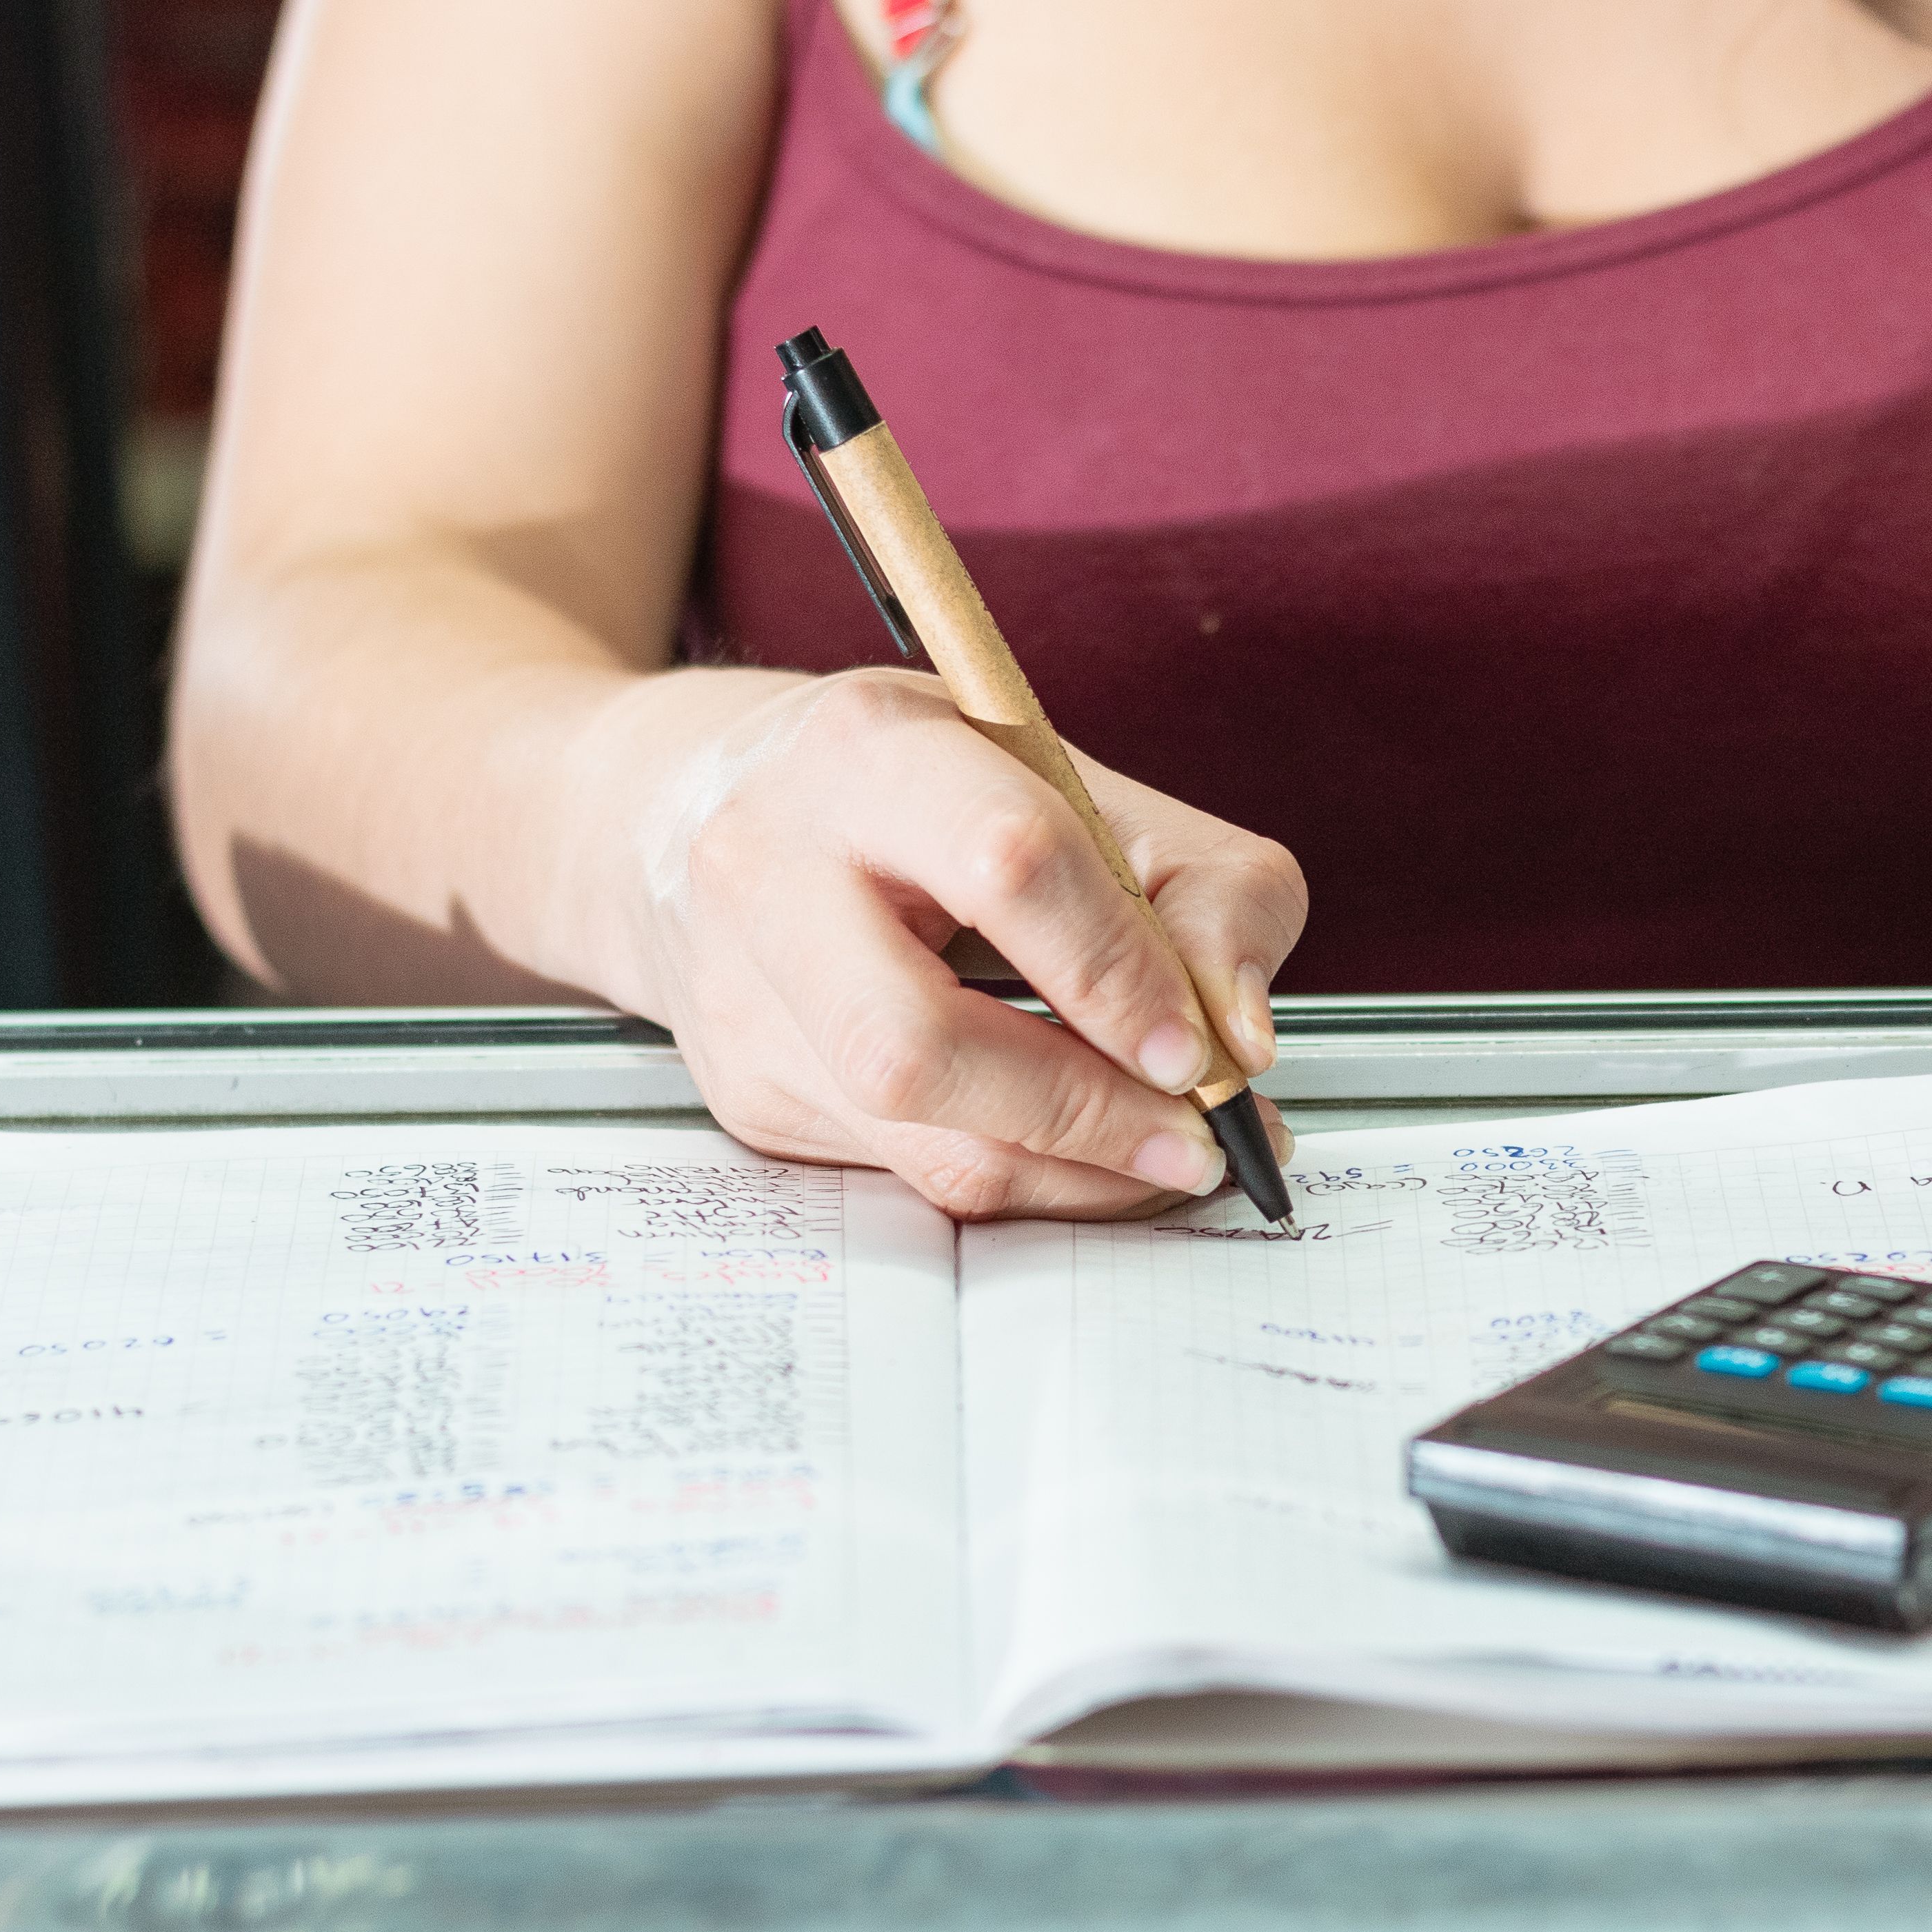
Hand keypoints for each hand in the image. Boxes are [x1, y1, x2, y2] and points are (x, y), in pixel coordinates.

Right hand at [604, 667, 1305, 1218]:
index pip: (1006, 866)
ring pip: (924, 1141)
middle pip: (923, 1045)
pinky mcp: (750, 1095)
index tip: (1199, 1046)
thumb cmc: (914, 793)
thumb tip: (1243, 1039)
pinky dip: (1029, 1178)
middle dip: (1090, 1113)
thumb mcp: (1076, 780)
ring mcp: (743, 997)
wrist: (688, 808)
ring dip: (1079, 1171)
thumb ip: (1204, 888)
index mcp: (870, 753)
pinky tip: (1084, 1149)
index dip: (1118, 973)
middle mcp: (773, 870)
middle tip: (1200, 1135)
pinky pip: (913, 1177)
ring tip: (1167, 1151)